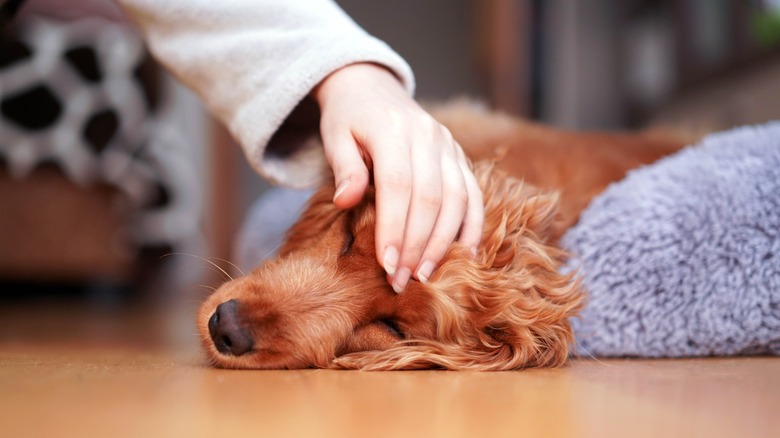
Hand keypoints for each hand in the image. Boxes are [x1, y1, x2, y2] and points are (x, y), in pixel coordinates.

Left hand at [312, 63, 483, 292]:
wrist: (373, 88)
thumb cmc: (348, 119)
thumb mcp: (335, 136)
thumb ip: (344, 168)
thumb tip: (345, 201)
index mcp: (393, 128)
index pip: (397, 185)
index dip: (394, 228)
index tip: (386, 264)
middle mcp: (428, 135)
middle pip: (430, 198)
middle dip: (417, 245)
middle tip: (402, 280)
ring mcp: (449, 146)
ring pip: (457, 200)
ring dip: (443, 242)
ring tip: (425, 275)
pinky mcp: (460, 157)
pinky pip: (473, 195)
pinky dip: (472, 227)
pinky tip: (463, 256)